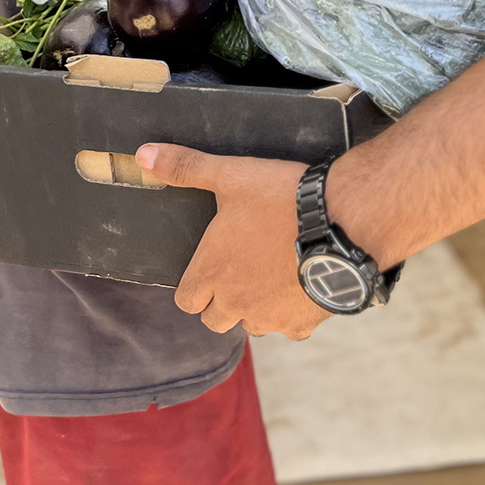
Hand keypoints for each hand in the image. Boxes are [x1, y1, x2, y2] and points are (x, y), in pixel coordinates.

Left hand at [137, 144, 330, 339]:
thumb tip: (143, 156)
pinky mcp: (302, 323)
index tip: (209, 268)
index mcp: (213, 271)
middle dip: (222, 303)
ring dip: (256, 309)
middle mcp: (236, 302)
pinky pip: (290, 329)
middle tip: (240, 271)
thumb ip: (185, 168)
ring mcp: (270, 317)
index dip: (194, 286)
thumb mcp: (230, 175)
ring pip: (253, 326)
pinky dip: (292, 314)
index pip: (186, 301)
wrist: (340, 221)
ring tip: (272, 276)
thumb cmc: (281, 198)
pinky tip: (301, 285)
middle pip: (215, 320)